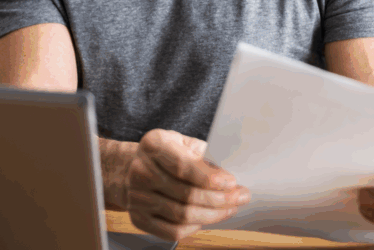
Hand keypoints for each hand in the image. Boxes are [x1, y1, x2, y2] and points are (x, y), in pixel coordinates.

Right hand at [126, 129, 250, 240]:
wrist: (134, 167)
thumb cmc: (166, 153)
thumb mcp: (183, 141)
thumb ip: (203, 156)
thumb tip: (226, 179)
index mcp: (153, 145)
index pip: (183, 167)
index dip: (210, 178)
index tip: (231, 183)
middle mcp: (141, 171)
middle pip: (186, 194)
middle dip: (220, 199)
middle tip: (240, 197)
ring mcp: (137, 198)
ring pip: (182, 215)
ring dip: (213, 214)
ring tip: (230, 208)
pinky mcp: (139, 218)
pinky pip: (173, 231)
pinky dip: (196, 227)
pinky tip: (209, 218)